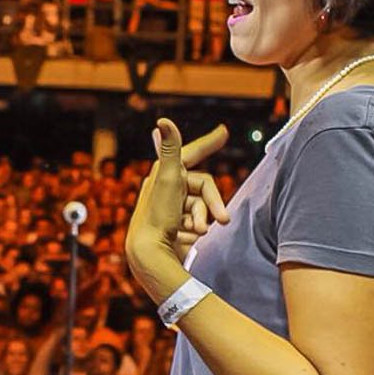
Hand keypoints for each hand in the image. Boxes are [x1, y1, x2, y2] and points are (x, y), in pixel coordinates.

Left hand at [126, 119, 229, 297]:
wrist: (149, 254)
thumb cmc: (158, 214)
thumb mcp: (169, 179)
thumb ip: (170, 149)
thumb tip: (163, 120)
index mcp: (165, 172)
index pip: (192, 152)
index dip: (209, 142)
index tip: (224, 132)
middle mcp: (167, 187)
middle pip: (204, 187)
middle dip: (214, 203)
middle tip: (225, 219)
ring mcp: (171, 207)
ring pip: (202, 206)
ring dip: (204, 218)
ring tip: (199, 232)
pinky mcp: (175, 226)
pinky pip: (198, 222)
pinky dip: (198, 229)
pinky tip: (190, 237)